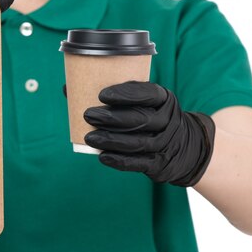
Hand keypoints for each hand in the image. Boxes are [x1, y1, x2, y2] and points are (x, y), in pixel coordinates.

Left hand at [82, 81, 215, 186]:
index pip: (148, 94)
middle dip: (112, 118)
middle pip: (140, 119)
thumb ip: (113, 96)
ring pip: (138, 142)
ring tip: (89, 138)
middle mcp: (168, 120)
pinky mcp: (160, 164)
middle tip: (88, 115)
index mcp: (164, 99)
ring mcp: (166, 143)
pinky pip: (139, 163)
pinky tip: (102, 156)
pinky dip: (119, 161)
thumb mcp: (144, 103)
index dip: (126, 94)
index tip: (101, 94)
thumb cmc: (150, 116)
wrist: (184, 146)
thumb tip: (68, 87)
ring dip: (111, 140)